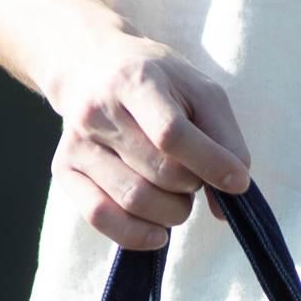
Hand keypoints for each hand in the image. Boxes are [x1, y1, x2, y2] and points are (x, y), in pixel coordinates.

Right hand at [45, 30, 251, 249]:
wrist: (91, 65)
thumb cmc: (158, 83)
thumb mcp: (200, 91)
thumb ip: (225, 141)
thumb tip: (227, 206)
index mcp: (136, 80)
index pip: (171, 133)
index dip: (210, 164)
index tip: (236, 183)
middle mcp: (99, 109)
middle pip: (159, 173)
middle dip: (191, 186)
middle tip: (193, 177)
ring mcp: (77, 141)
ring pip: (134, 200)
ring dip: (171, 212)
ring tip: (175, 195)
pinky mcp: (63, 169)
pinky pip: (100, 217)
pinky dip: (136, 234)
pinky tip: (157, 231)